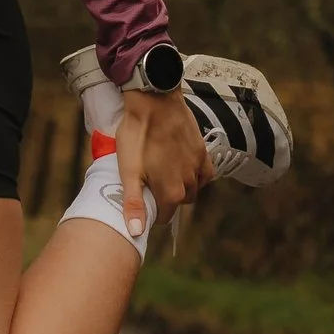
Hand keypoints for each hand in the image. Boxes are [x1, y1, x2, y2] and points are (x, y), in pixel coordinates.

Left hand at [118, 85, 208, 240]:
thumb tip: (135, 233)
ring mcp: (198, 167)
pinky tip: (183, 167)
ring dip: (180, 187)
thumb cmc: (137, 135)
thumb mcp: (128, 170)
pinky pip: (205, 173)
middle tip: (149, 183)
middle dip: (165, 199)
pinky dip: (197, 175)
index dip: (151, 211)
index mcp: (171, 193)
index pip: (163, 216)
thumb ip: (134, 203)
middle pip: (178, 203)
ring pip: (192, 189)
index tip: (142, 198)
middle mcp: (189, 184)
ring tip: (163, 173)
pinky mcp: (203, 152)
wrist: (154, 100)